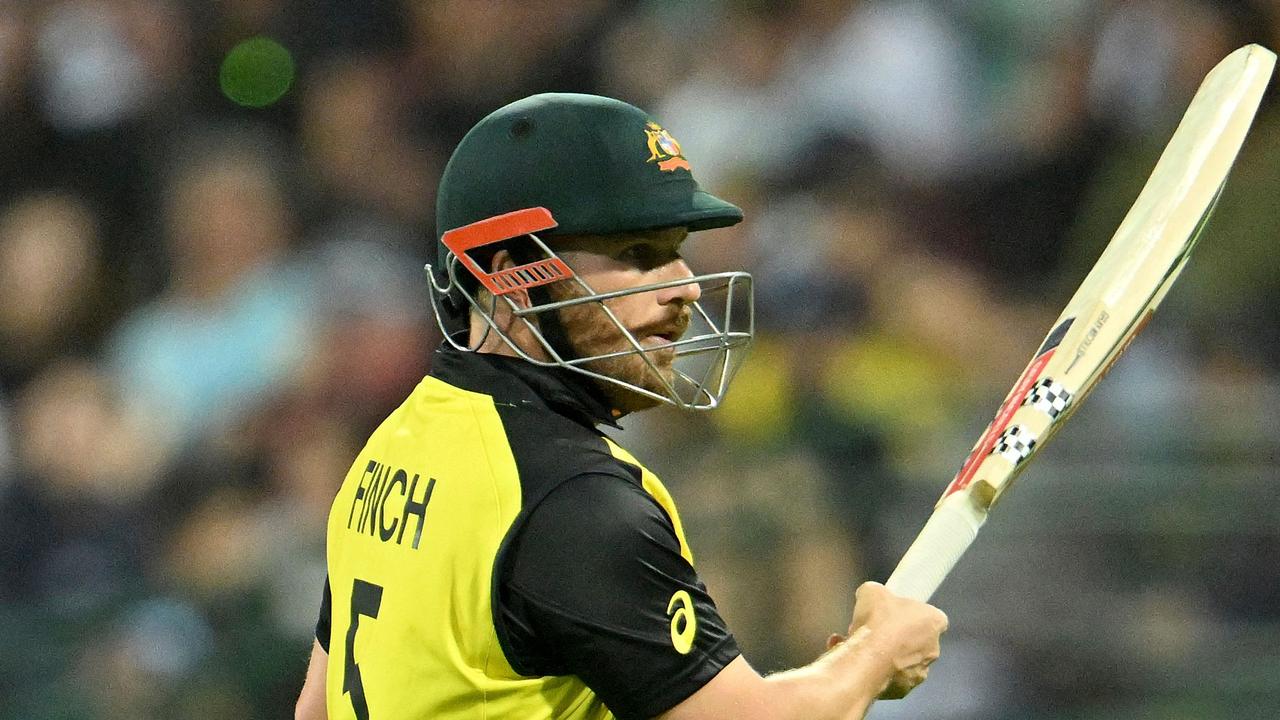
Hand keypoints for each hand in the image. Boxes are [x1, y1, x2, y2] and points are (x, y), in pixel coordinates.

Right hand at [840, 581, 947, 698]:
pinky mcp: (902, 691)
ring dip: (882, 655)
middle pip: (914, 640)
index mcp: (934, 622)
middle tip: (873, 631)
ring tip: (857, 646)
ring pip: (900, 661)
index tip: (891, 613)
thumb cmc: (877, 621)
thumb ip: (876, 594)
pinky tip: (854, 661)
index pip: (929, 616)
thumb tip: (870, 596)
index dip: (909, 614)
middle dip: (894, 636)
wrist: (867, 659)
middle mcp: (933, 650)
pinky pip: (887, 678)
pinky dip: (874, 671)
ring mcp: (919, 673)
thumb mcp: (871, 591)